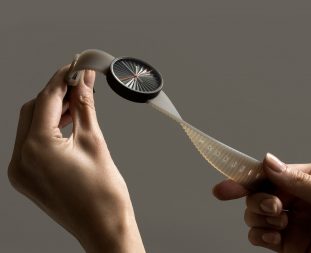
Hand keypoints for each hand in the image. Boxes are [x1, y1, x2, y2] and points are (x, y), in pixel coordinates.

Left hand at [8, 67, 144, 252]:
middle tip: (80, 82)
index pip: (45, 100)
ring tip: (78, 101)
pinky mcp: (27, 177)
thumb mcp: (95, 142)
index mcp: (36, 149)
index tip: (75, 66)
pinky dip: (48, 128)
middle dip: (56, 93)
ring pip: (31, 125)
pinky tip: (68, 121)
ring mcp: (21, 171)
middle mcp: (20, 160)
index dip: (62, 79)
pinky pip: (32, 143)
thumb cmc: (104, 194)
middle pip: (33, 110)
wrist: (104, 227)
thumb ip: (86, 107)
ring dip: (52, 110)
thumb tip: (84, 81)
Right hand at [213, 153, 310, 252]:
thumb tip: (269, 162)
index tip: (227, 184)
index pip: (271, 173)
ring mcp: (292, 221)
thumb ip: (300, 181)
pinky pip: (260, 236)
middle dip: (259, 200)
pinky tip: (274, 237)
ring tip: (281, 223)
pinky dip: (260, 236)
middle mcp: (298, 198)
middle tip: (275, 208)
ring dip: (260, 218)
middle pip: (258, 193)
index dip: (247, 177)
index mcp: (310, 179)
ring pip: (255, 214)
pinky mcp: (288, 243)